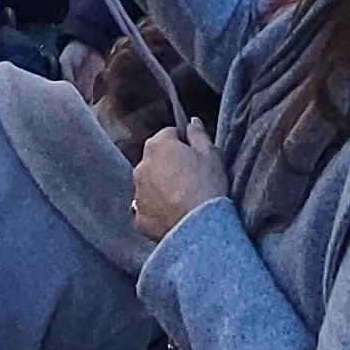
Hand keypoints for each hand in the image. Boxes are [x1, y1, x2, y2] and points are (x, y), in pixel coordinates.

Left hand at [131, 119, 229, 242]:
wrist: (199, 227)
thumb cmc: (206, 186)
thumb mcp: (211, 154)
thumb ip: (198, 134)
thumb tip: (192, 122)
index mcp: (158, 146)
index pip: (169, 134)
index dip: (184, 142)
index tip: (195, 155)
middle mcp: (141, 167)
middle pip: (156, 158)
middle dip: (170, 163)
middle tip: (191, 177)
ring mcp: (138, 193)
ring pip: (150, 183)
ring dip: (162, 186)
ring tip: (184, 198)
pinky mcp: (139, 217)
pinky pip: (149, 208)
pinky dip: (158, 209)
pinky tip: (175, 214)